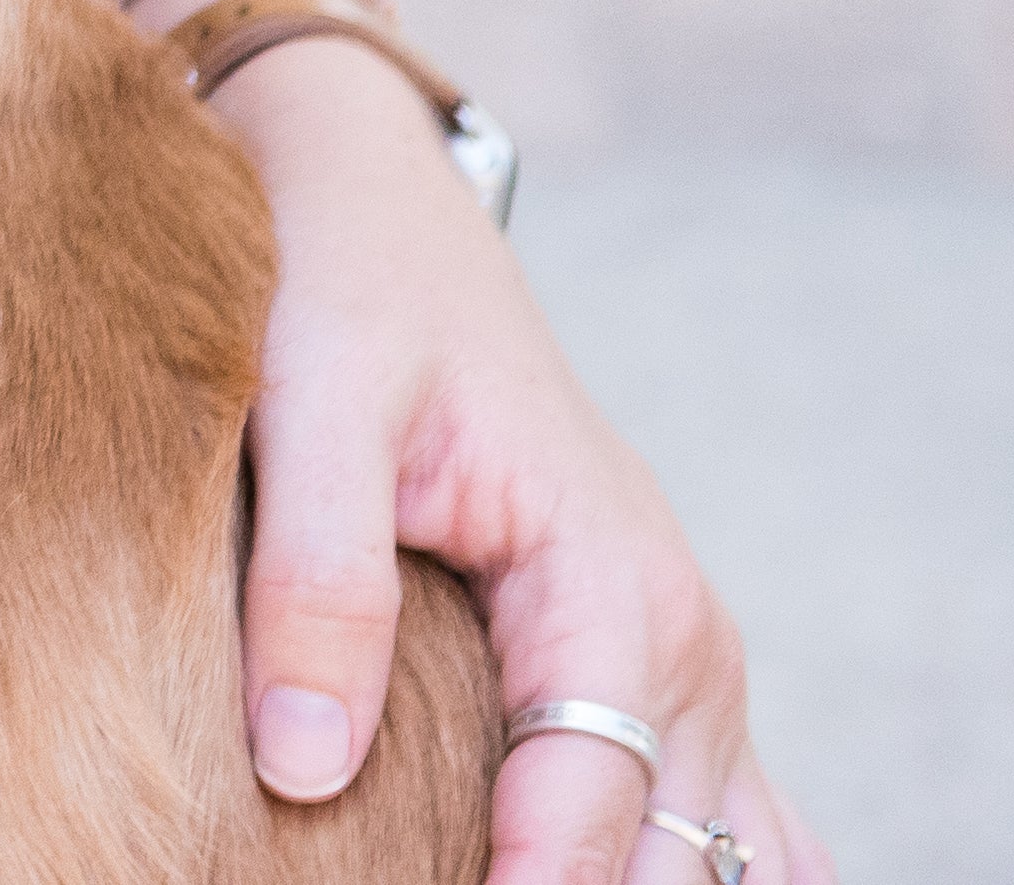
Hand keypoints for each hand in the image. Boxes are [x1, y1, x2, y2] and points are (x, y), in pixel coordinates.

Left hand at [168, 0, 831, 884]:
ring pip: (696, 848)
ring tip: (469, 869)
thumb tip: (306, 769)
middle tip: (415, 880)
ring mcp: (678, 654)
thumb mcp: (307, 404)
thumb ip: (316, 579)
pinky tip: (591, 871)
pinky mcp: (641, 656)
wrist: (369, 197)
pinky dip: (669, 860)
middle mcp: (680, 635)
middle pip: (662, 858)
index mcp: (614, 587)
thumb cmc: (336, 283)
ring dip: (619, 880)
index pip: (589, 820)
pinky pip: (707, 805)